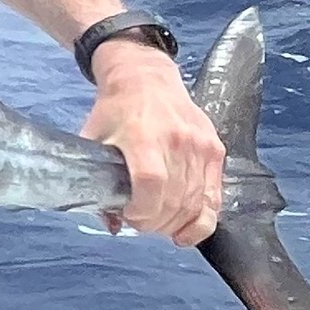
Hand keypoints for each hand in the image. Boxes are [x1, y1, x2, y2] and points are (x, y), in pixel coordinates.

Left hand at [81, 44, 223, 243]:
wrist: (147, 78)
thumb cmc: (115, 110)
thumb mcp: (92, 139)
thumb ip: (95, 182)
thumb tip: (112, 225)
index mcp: (144, 137)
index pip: (151, 184)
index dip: (142, 211)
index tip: (129, 216)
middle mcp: (178, 141)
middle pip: (175, 199)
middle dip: (155, 223)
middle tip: (140, 223)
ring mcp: (201, 147)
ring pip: (196, 203)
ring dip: (176, 224)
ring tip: (158, 223)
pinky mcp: (216, 151)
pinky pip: (214, 197)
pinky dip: (202, 220)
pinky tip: (187, 231)